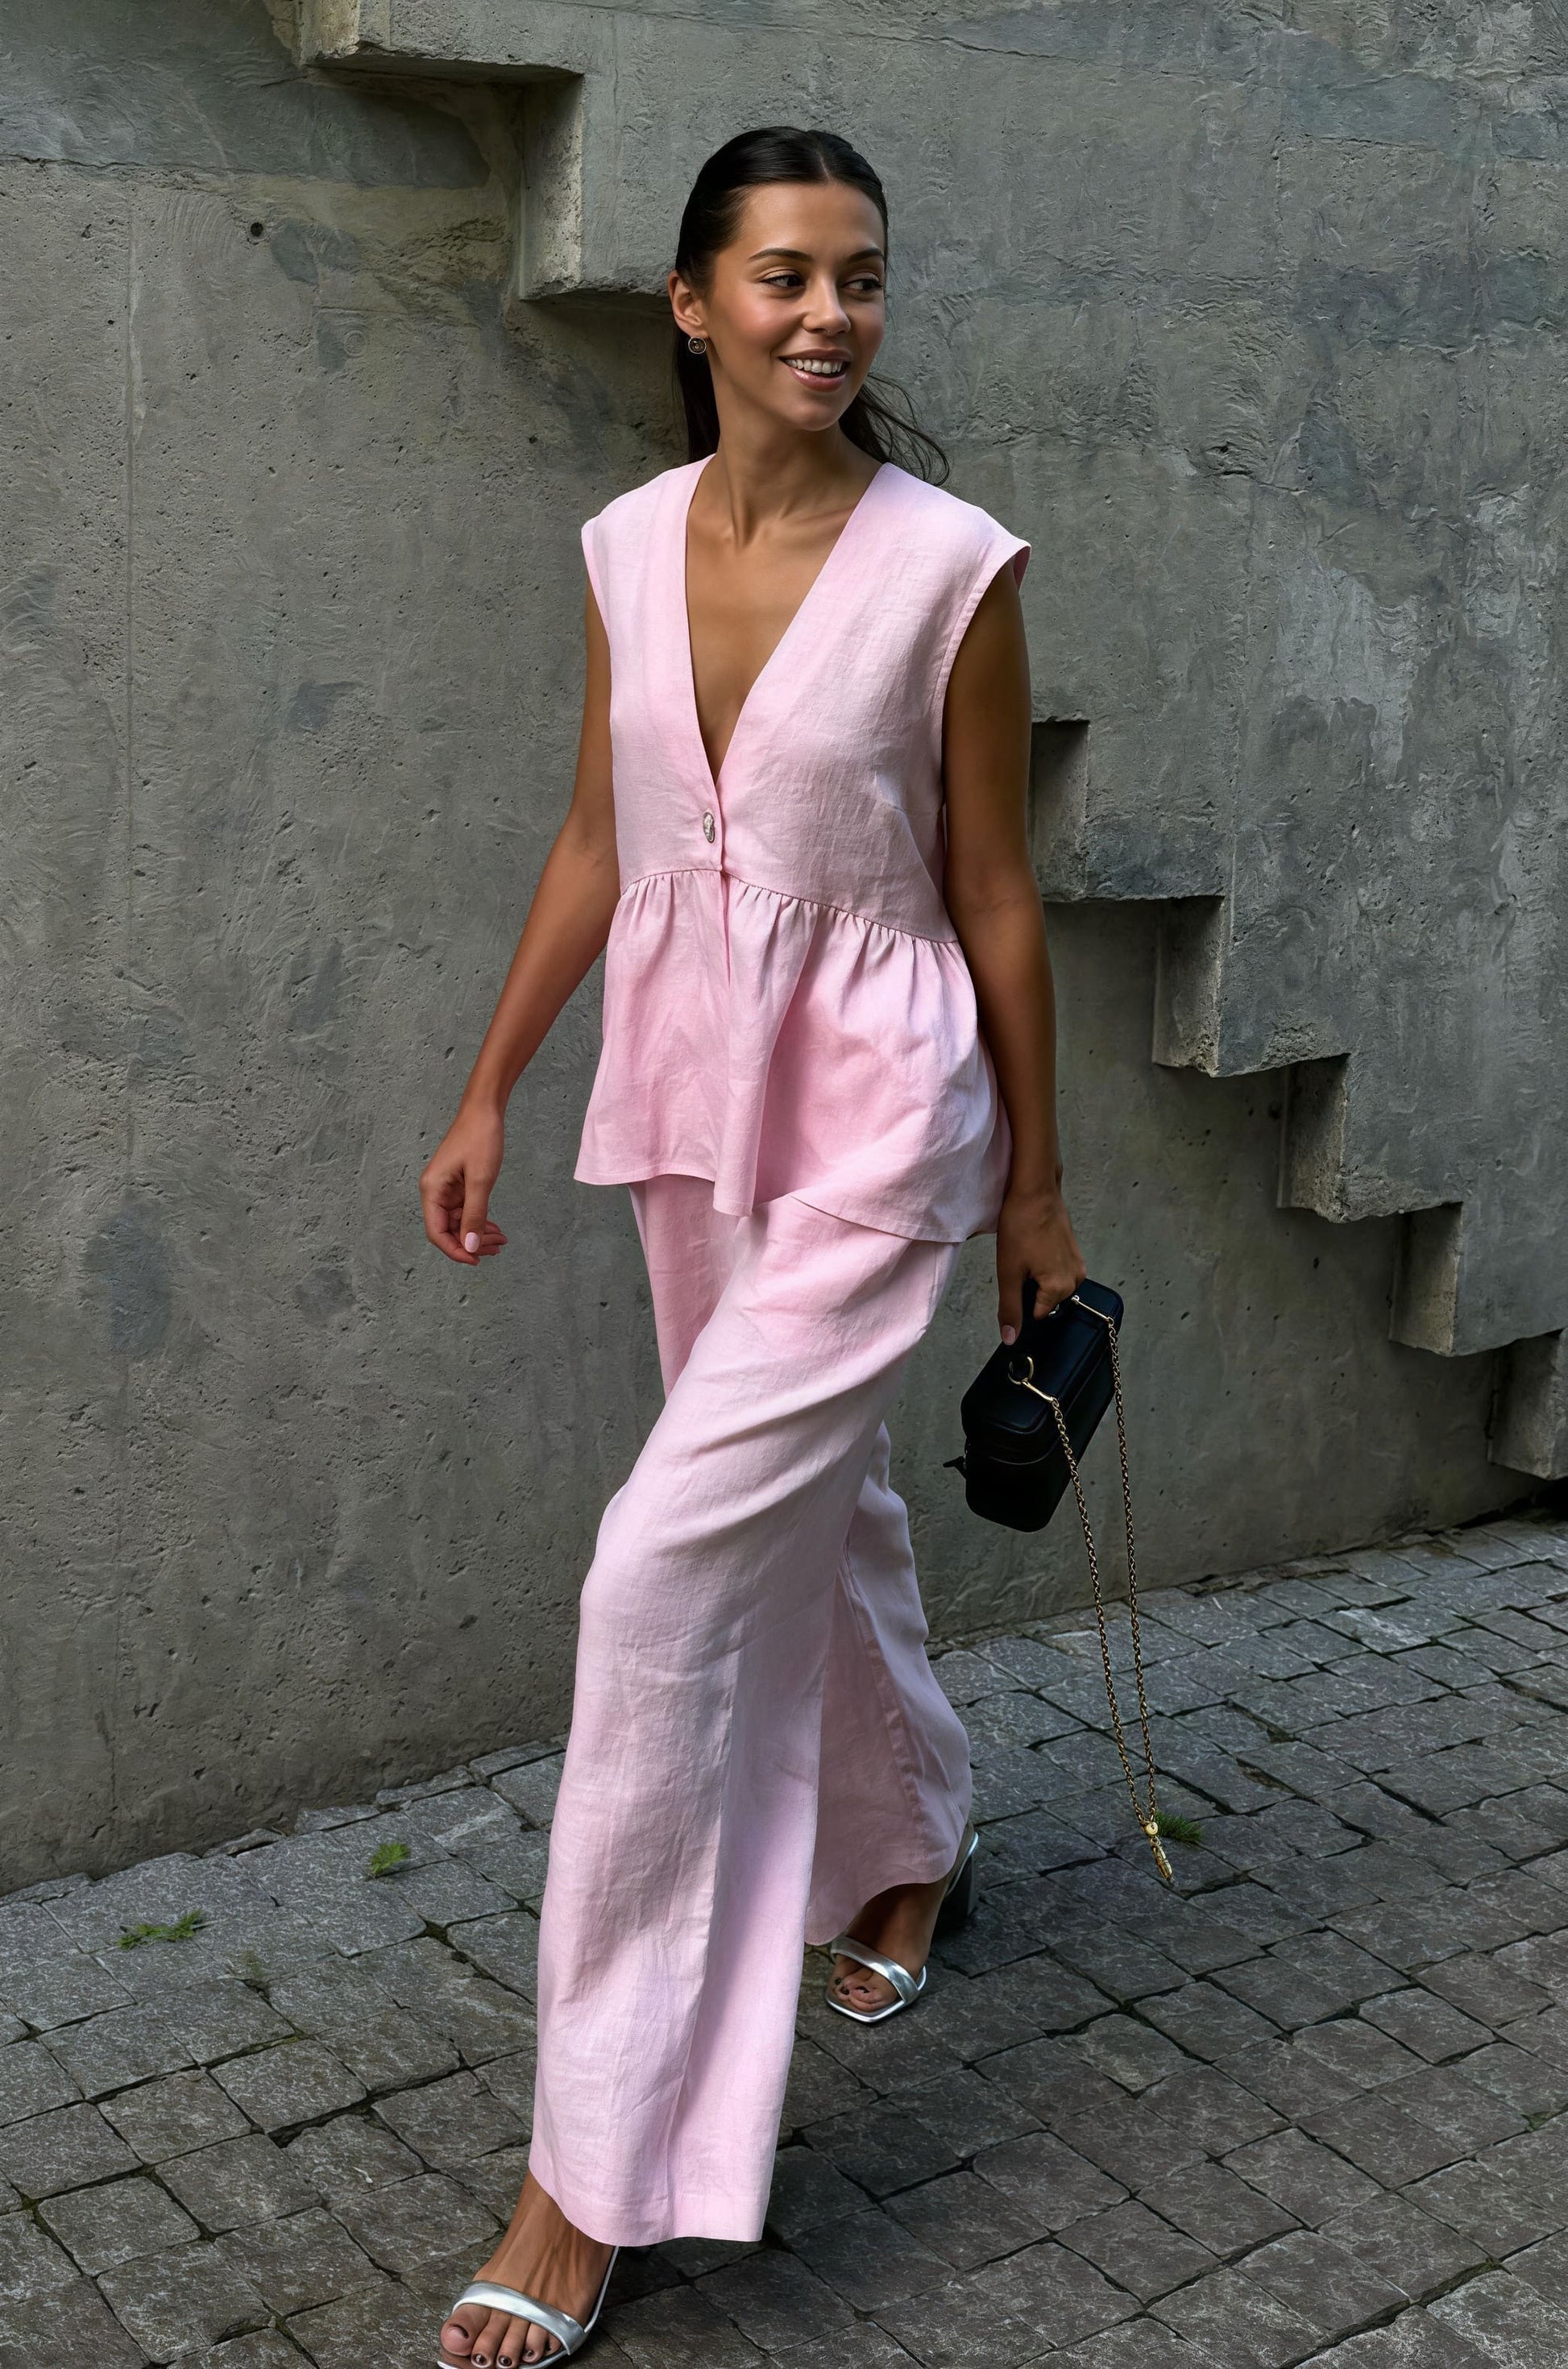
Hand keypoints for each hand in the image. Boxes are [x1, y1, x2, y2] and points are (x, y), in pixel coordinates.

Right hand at [420, 1101, 509, 1266]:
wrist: (484, 1110)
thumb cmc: (479, 1138)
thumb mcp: (481, 1180)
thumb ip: (475, 1214)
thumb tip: (470, 1246)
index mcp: (432, 1190)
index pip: (437, 1233)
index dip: (455, 1250)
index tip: (476, 1260)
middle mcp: (435, 1192)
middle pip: (449, 1230)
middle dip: (471, 1243)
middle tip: (496, 1249)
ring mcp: (447, 1189)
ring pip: (459, 1222)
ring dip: (478, 1233)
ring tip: (500, 1241)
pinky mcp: (458, 1185)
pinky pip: (466, 1211)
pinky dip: (479, 1220)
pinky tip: (494, 1227)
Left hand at [995, 1181, 1086, 1342]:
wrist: (1035, 1191)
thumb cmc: (1020, 1227)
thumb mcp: (1008, 1272)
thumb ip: (1010, 1309)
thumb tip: (1010, 1339)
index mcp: (1060, 1288)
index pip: (1037, 1314)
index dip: (1021, 1299)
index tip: (1014, 1278)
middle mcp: (1076, 1279)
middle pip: (1045, 1300)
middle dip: (1030, 1288)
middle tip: (1019, 1261)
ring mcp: (1078, 1265)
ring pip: (1051, 1285)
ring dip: (1037, 1276)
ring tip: (1027, 1252)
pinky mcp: (1076, 1253)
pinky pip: (1058, 1271)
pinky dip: (1045, 1265)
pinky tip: (1035, 1246)